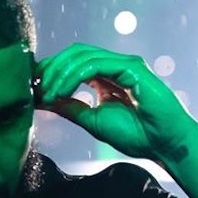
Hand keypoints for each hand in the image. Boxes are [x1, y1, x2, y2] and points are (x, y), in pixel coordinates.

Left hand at [34, 43, 197, 159]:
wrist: (164, 144)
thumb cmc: (136, 135)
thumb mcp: (92, 120)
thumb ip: (70, 107)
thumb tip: (43, 99)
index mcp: (105, 77)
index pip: (72, 63)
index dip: (50, 71)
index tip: (33, 88)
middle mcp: (114, 66)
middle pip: (74, 53)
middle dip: (51, 69)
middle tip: (37, 88)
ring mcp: (124, 64)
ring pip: (82, 55)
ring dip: (59, 73)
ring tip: (49, 94)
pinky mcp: (132, 67)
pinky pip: (96, 63)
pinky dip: (74, 75)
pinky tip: (63, 92)